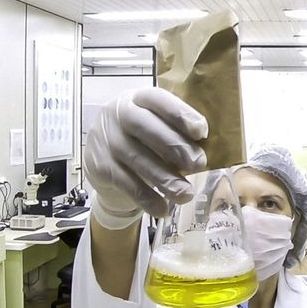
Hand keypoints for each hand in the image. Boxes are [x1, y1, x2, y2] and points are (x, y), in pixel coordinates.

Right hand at [84, 87, 207, 229]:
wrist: (100, 157)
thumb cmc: (141, 138)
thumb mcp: (155, 124)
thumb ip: (175, 130)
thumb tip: (206, 151)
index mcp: (138, 98)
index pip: (158, 99)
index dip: (180, 114)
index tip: (201, 131)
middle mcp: (119, 114)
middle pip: (147, 127)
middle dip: (176, 147)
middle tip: (199, 164)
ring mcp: (107, 140)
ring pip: (138, 159)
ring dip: (165, 179)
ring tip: (186, 193)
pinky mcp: (100, 166)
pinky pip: (127, 183)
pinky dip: (146, 198)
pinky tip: (162, 209)